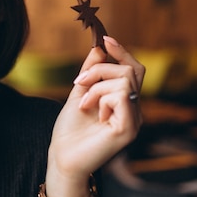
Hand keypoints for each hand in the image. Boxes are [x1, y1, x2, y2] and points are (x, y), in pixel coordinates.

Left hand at [45, 36, 144, 196]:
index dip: (122, 52)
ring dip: (97, 86)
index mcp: (124, 102)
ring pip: (125, 81)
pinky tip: (93, 112)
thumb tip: (100, 47)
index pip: (134, 70)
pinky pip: (121, 96)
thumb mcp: (79, 93)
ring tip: (85, 103)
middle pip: (130, 71)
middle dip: (100, 70)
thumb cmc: (70, 130)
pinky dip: (102, 99)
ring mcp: (134, 120)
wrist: (62, 157)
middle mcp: (134, 110)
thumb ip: (91, 72)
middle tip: (80, 82)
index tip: (105, 39)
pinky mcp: (129, 129)